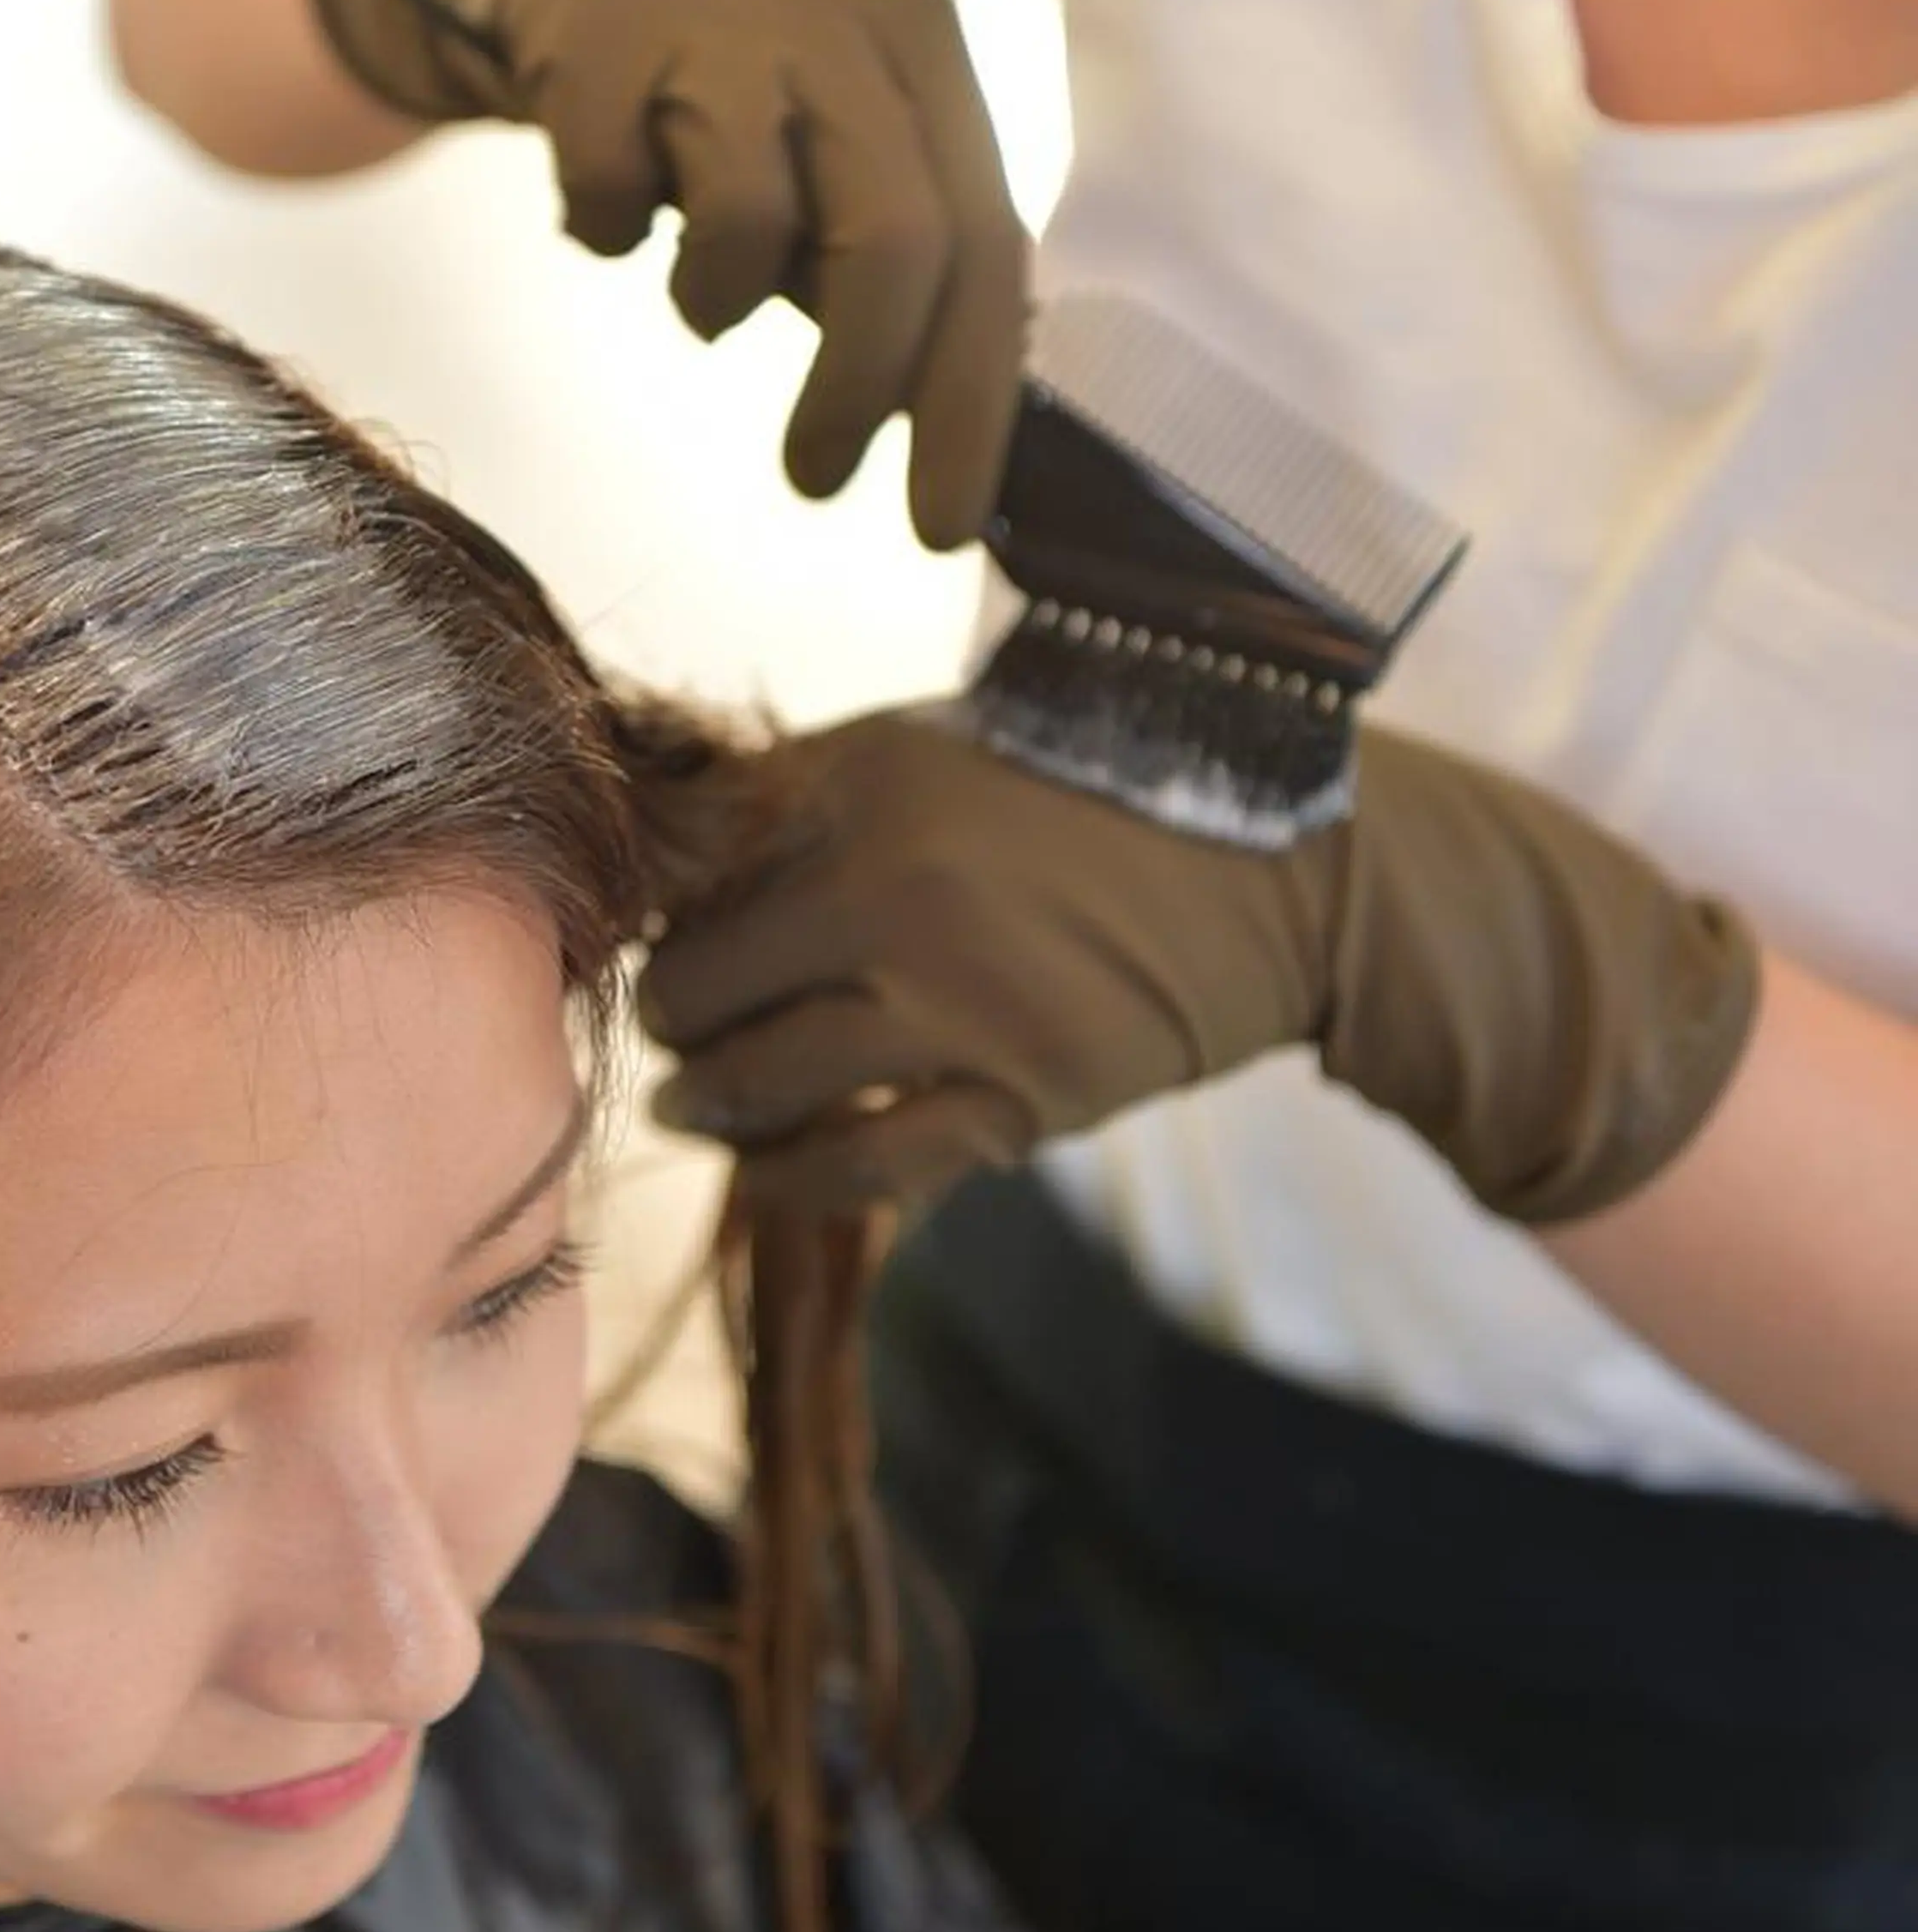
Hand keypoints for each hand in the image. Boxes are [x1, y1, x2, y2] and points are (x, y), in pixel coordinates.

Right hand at [310, 0, 1025, 546]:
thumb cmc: (739, 83)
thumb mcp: (843, 134)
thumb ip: (897, 247)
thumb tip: (947, 425)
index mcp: (926, 51)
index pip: (987, 247)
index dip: (967, 402)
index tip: (938, 526)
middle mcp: (841, 21)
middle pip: (892, 243)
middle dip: (857, 392)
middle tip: (814, 479)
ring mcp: (719, 19)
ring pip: (746, 226)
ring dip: (712, 302)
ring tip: (695, 289)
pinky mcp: (600, 34)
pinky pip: (612, 196)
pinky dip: (604, 231)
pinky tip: (609, 203)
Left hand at [636, 708, 1760, 1225]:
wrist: (1284, 873)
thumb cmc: (1077, 799)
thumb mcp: (928, 752)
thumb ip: (797, 798)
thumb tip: (654, 860)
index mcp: (859, 781)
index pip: (680, 867)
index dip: (647, 913)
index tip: (649, 933)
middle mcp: (891, 885)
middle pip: (698, 984)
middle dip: (670, 1016)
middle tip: (673, 1025)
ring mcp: (956, 998)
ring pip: (757, 1082)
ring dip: (705, 1104)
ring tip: (692, 1102)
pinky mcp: (1018, 1095)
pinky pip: (854, 1165)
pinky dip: (786, 1179)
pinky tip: (759, 1171)